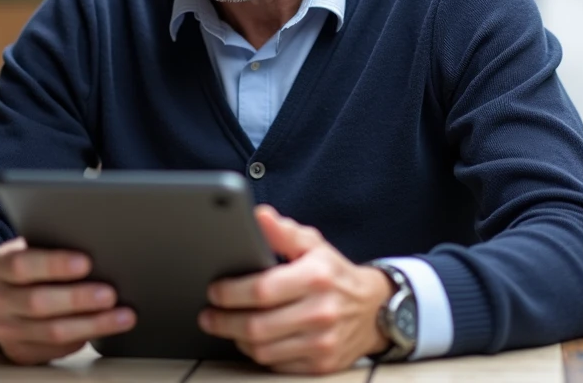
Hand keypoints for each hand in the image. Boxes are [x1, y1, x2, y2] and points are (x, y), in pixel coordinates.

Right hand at [0, 237, 135, 364]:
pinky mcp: (19, 351)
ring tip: (121, 316)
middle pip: (37, 303)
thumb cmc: (30, 266)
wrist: (3, 297)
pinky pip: (55, 350)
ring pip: (51, 332)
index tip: (86, 262)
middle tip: (110, 294)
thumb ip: (52, 246)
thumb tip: (98, 245)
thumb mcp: (31, 248)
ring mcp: (5, 329)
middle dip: (78, 299)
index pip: (21, 264)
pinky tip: (105, 329)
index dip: (54, 264)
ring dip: (91, 324)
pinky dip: (84, 339)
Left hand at [198, 205, 392, 374]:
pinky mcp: (321, 365)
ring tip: (227, 327)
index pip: (261, 290)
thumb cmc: (336, 274)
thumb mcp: (313, 245)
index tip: (214, 291)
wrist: (374, 310)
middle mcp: (320, 312)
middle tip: (209, 315)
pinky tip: (252, 341)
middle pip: (257, 325)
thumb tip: (260, 217)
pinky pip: (277, 366)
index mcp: (315, 278)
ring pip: (263, 350)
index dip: (230, 293)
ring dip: (237, 340)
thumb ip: (284, 232)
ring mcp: (322, 342)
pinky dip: (259, 354)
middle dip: (224, 322)